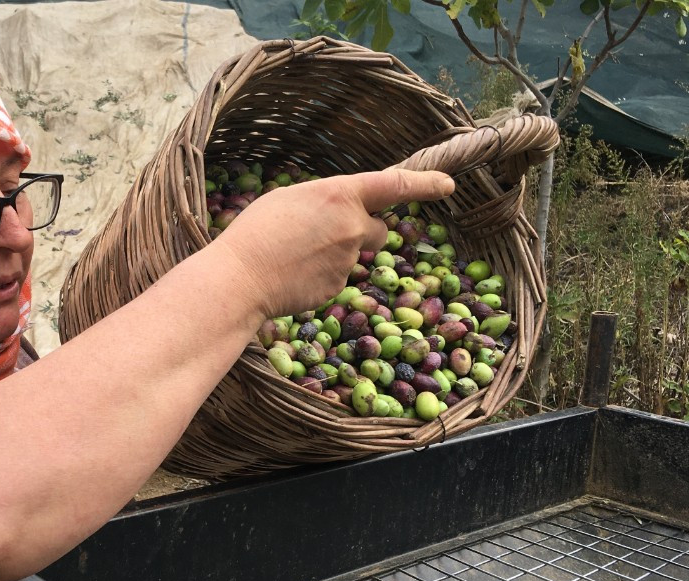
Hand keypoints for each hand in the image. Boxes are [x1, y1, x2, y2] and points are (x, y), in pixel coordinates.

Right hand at [212, 169, 454, 318]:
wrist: (241, 279)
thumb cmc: (256, 232)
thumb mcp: (290, 199)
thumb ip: (325, 202)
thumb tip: (339, 212)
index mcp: (340, 194)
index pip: (395, 185)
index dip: (426, 184)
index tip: (447, 185)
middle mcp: (353, 226)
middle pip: (378, 228)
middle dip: (361, 231)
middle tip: (321, 235)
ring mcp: (349, 260)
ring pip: (354, 255)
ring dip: (336, 254)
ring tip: (296, 256)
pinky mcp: (339, 287)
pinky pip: (338, 277)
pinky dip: (322, 276)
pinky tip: (294, 275)